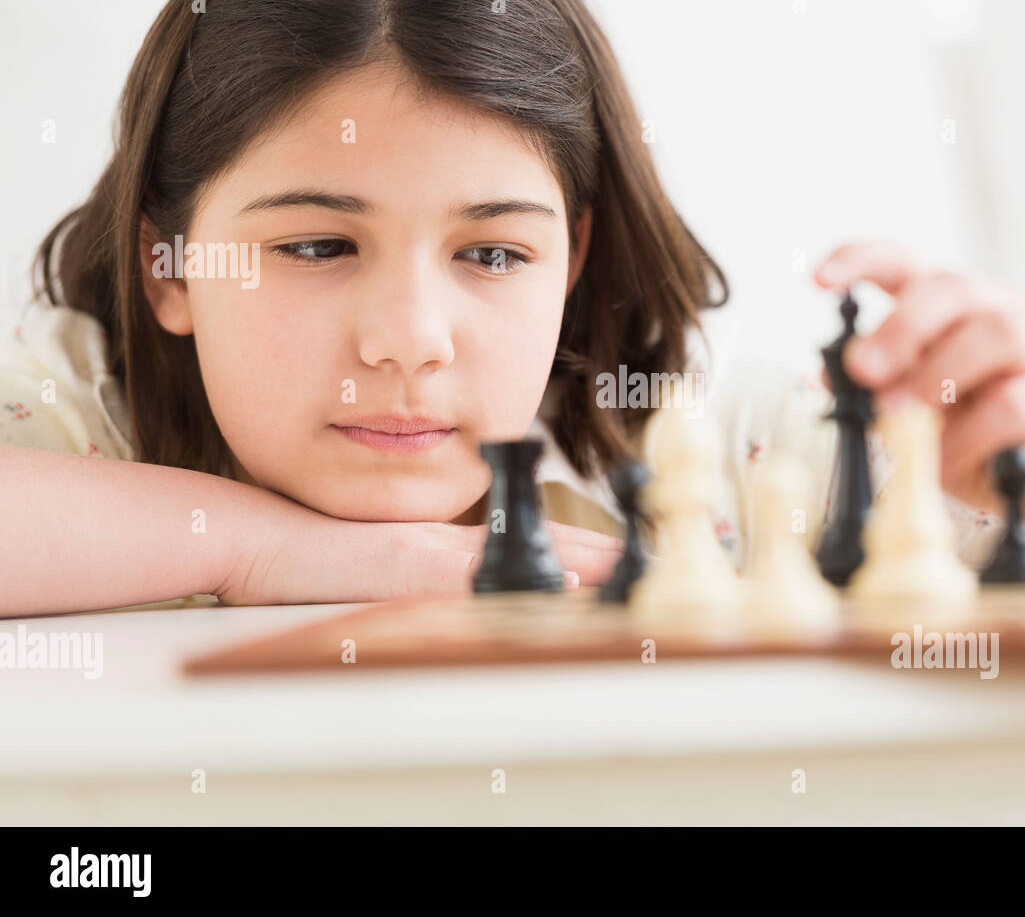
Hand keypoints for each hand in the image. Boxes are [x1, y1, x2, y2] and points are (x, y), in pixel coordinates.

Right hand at [217, 510, 623, 604]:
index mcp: (447, 546)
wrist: (263, 539)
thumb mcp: (378, 569)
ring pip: (521, 555)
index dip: (579, 549)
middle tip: (649, 556)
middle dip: (597, 551)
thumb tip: (465, 596)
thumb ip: (421, 577)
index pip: (529, 544)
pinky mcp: (408, 565)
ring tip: (627, 567)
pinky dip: (520, 580)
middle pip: (541, 543)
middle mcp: (450, 543)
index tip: (623, 555)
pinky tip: (557, 583)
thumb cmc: (313, 558)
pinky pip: (474, 574)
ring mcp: (432, 551)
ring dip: (576, 561)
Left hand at [814, 241, 1024, 537]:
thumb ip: (874, 385)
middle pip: (953, 289)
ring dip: (937, 374)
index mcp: (951, 309)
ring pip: (995, 334)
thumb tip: (828, 368)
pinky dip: (968, 434)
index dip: (859, 261)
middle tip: (865, 370)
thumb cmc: (973, 438)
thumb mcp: (910, 411)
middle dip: (901, 327)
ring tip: (900, 416)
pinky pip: (1016, 403)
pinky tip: (941, 461)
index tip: (817, 280)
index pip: (904, 263)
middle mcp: (999, 316)